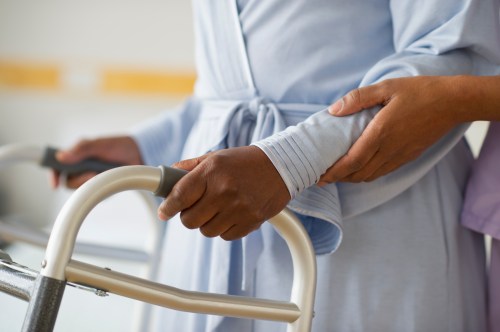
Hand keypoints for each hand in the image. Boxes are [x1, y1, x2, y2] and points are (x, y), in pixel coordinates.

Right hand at [50, 136, 142, 187]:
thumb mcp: (98, 145)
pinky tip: (108, 178)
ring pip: (80, 188)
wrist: (138, 154)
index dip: (53, 175)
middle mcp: (80, 167)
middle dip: (78, 180)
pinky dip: (100, 187)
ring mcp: (90, 177)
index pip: (57, 166)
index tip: (55, 184)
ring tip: (102, 173)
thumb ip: (81, 150)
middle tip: (92, 174)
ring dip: (89, 183)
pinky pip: (94, 193)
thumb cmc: (117, 146)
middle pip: (68, 181)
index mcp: (76, 155)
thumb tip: (61, 156)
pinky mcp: (100, 185)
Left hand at [158, 146, 289, 239]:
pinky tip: (232, 214)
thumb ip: (190, 167)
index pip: (180, 195)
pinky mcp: (251, 221)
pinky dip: (225, 228)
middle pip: (190, 220)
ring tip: (218, 209)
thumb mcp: (216, 157)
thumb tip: (168, 176)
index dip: (168, 207)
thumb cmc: (245, 161)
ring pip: (207, 231)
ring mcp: (238, 208)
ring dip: (208, 223)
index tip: (164, 212)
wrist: (281, 166)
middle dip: (189, 216)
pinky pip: (226, 236)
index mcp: (211, 171)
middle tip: (196, 207)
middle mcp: (223, 190)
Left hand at [319, 76, 461, 183]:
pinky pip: (383, 172)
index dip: (334, 172)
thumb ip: (358, 98)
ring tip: (337, 174)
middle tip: (322, 176)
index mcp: (381, 133)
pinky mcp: (408, 157)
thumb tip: (333, 110)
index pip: (352, 161)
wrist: (454, 102)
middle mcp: (390, 149)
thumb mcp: (386, 87)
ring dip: (351, 178)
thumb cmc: (419, 92)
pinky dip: (367, 174)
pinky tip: (359, 168)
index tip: (319, 175)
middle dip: (338, 178)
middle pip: (358, 174)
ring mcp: (400, 156)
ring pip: (370, 176)